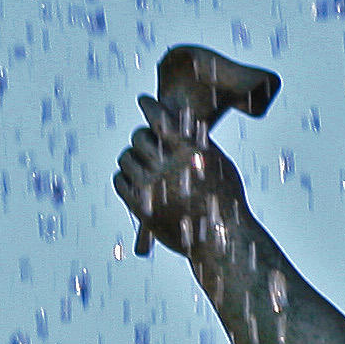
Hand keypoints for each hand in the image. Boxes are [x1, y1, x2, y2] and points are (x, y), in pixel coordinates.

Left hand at [114, 96, 243, 257]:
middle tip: (151, 145)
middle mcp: (168, 167)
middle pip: (138, 137)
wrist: (220, 242)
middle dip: (144, 139)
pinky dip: (127, 178)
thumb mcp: (219, 162)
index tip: (144, 101)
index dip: (148, 105)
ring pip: (126, 157)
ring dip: (135, 159)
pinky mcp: (139, 206)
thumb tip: (173, 115)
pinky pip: (119, 179)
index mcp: (190, 152)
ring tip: (147, 167)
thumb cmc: (225, 200)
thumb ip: (196, 138)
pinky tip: (139, 181)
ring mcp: (151, 187)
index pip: (158, 116)